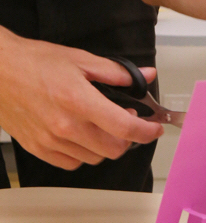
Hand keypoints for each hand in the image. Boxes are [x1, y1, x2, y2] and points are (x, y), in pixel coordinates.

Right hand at [0, 29, 163, 169]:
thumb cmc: (35, 62)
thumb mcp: (81, 59)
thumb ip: (117, 72)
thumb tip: (145, 76)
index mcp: (79, 100)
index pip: (124, 127)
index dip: (147, 131)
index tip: (154, 127)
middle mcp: (65, 126)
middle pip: (113, 149)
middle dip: (128, 138)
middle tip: (128, 121)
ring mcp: (50, 141)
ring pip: (94, 158)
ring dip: (106, 145)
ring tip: (103, 125)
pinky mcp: (38, 149)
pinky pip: (72, 163)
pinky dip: (84, 153)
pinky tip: (83, 135)